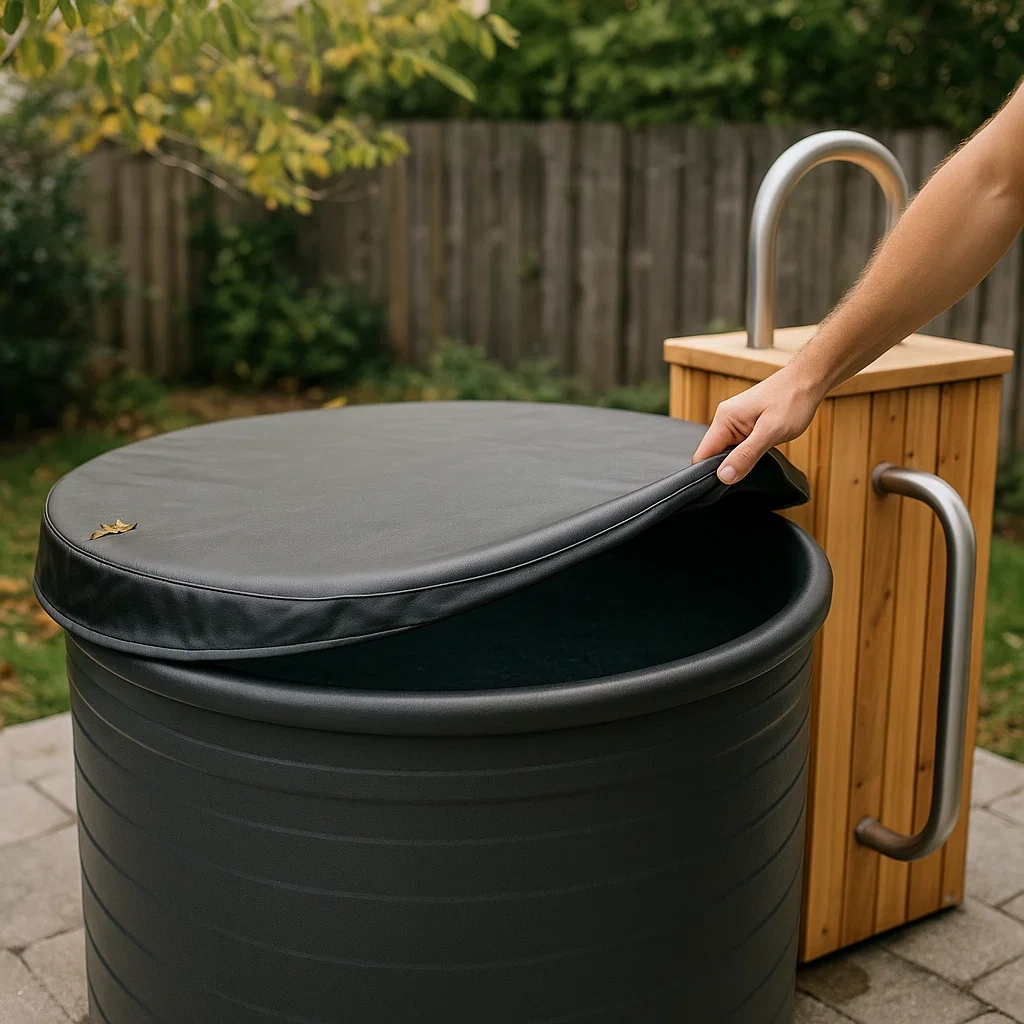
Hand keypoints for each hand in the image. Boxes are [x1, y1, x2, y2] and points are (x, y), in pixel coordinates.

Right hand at [691, 366, 825, 483]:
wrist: (808, 382)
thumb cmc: (792, 400)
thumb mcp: (770, 432)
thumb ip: (745, 455)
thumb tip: (724, 476)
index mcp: (724, 419)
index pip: (702, 454)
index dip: (708, 474)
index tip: (721, 489)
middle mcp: (725, 420)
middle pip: (712, 455)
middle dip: (725, 470)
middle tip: (744, 480)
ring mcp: (735, 422)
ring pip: (726, 452)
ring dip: (738, 463)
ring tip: (755, 466)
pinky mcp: (746, 425)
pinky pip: (737, 447)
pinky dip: (745, 456)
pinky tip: (759, 457)